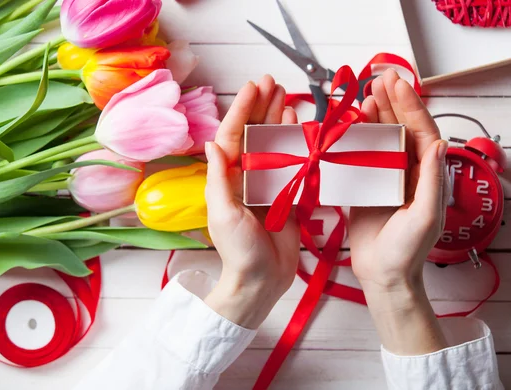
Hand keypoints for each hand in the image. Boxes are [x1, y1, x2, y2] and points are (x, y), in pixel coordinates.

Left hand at [203, 76, 300, 328]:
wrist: (262, 280)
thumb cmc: (239, 251)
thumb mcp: (224, 213)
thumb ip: (220, 178)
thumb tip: (212, 143)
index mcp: (228, 179)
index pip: (233, 136)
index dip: (242, 110)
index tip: (253, 87)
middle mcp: (246, 177)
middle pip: (253, 134)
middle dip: (262, 107)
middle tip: (272, 82)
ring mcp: (268, 184)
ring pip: (273, 143)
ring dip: (278, 119)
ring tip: (286, 95)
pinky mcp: (287, 194)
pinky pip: (292, 162)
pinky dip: (296, 143)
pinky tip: (299, 126)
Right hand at [350, 70, 449, 353]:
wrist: (383, 276)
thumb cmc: (407, 251)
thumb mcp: (425, 216)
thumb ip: (432, 180)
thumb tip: (439, 141)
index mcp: (426, 175)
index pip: (421, 131)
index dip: (410, 106)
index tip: (397, 84)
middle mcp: (407, 172)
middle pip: (401, 128)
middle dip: (392, 102)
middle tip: (379, 79)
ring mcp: (385, 178)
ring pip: (381, 139)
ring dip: (374, 116)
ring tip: (365, 95)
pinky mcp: (365, 187)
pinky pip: (361, 156)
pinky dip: (356, 139)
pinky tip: (349, 126)